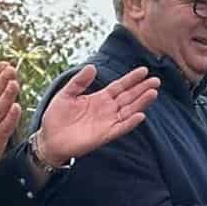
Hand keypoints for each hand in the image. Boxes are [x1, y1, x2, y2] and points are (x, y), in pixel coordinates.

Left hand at [36, 65, 159, 166]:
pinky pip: (121, 128)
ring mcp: (108, 122)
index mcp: (99, 98)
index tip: (144, 71)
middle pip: (129, 97)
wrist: (49, 138)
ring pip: (129, 110)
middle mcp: (107, 109)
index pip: (120, 86)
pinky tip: (140, 115)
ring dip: (141, 103)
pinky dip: (131, 122)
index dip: (131, 79)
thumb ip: (79, 82)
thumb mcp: (66, 94)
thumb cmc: (56, 117)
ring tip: (153, 93)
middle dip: (142, 89)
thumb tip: (92, 67)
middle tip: (156, 80)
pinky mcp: (105, 135)